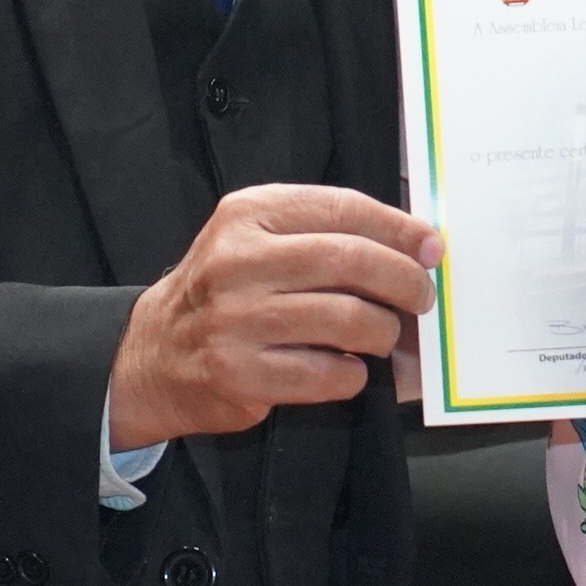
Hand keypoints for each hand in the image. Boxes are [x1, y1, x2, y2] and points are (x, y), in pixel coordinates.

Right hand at [109, 185, 441, 450]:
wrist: (154, 354)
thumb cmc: (225, 291)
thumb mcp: (257, 238)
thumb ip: (324, 232)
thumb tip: (415, 244)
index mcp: (248, 215)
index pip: (343, 209)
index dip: (399, 229)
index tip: (431, 247)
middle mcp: (239, 262)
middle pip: (352, 261)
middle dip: (404, 281)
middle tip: (422, 297)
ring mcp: (237, 321)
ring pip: (348, 320)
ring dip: (384, 332)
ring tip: (383, 337)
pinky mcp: (242, 375)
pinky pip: (330, 375)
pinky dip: (353, 374)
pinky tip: (346, 368)